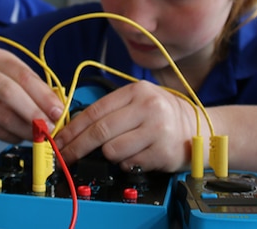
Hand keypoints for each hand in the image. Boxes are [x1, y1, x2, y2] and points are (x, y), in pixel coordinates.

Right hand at [0, 48, 64, 142]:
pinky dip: (13, 136)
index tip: (58, 111)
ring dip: (25, 129)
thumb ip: (37, 90)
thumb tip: (58, 110)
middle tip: (50, 128)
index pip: (24, 76)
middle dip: (33, 112)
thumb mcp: (18, 79)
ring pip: (3, 116)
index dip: (43, 95)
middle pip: (9, 93)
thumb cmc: (2, 85)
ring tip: (40, 136)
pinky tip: (22, 136)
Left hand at [55, 81, 196, 171]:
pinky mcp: (163, 153)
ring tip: (121, 149)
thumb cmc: (161, 115)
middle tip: (65, 157)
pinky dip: (126, 164)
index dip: (72, 129)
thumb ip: (111, 110)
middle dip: (77, 147)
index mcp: (137, 91)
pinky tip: (137, 155)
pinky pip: (129, 164)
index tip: (59, 141)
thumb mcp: (138, 101)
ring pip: (113, 151)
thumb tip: (74, 129)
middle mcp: (148, 108)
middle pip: (100, 131)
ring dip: (109, 155)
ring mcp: (158, 130)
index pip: (95, 111)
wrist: (197, 129)